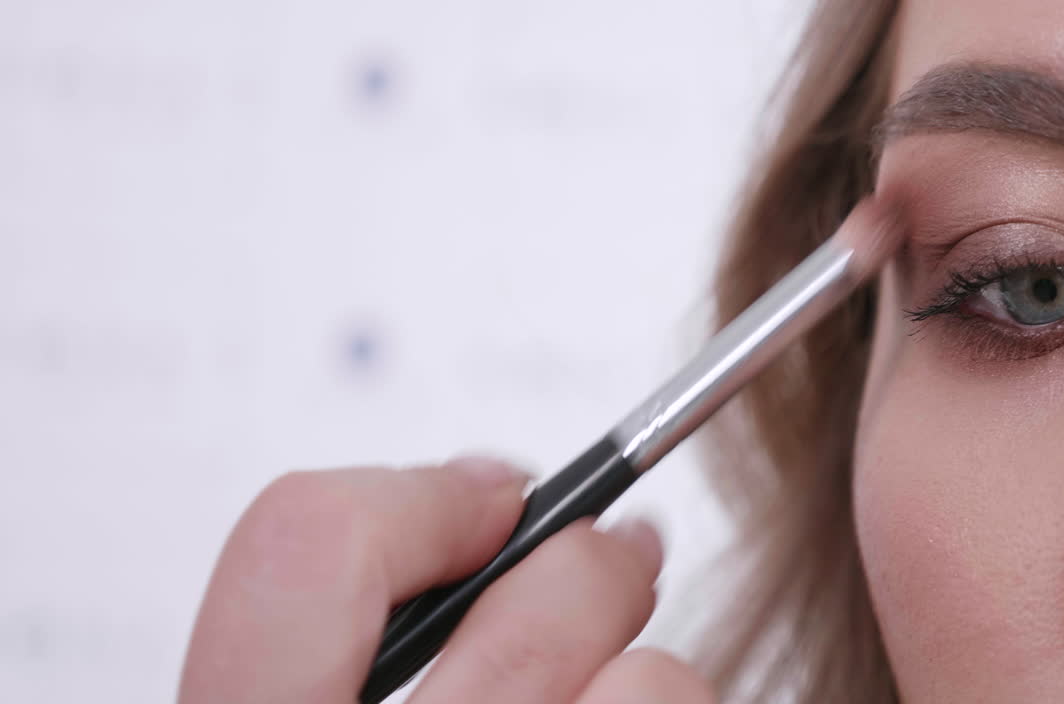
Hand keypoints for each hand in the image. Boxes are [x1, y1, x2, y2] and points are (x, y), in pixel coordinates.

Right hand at [179, 458, 713, 703]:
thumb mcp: (309, 693)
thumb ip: (356, 621)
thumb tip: (489, 494)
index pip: (304, 557)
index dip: (408, 499)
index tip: (487, 496)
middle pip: (523, 622)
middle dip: (582, 563)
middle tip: (617, 552)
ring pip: (646, 686)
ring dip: (646, 668)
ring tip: (632, 679)